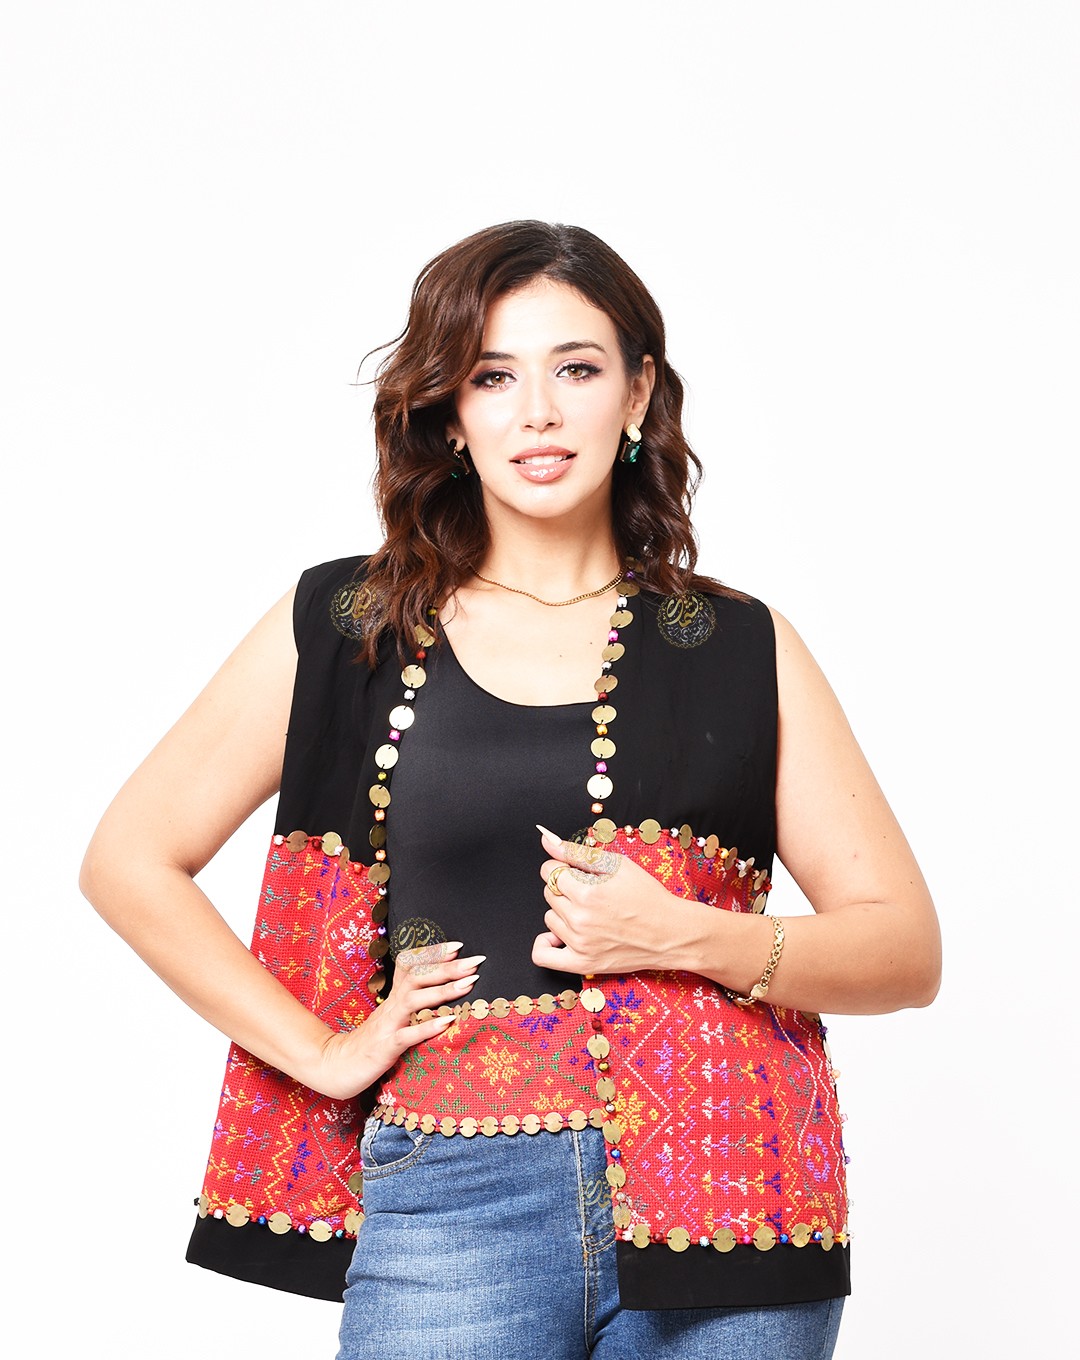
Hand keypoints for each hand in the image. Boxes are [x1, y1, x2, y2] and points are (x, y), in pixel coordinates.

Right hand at [313, 943, 483, 1099]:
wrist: (335, 1066)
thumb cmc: (370, 1043)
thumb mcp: (392, 1019)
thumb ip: (411, 1006)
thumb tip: (442, 994)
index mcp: (393, 998)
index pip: (410, 965)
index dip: (432, 953)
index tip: (458, 946)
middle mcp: (390, 1006)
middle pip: (417, 976)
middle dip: (447, 967)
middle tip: (475, 960)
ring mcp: (387, 1025)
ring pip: (413, 1000)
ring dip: (442, 990)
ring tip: (469, 983)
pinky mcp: (385, 1048)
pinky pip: (407, 1035)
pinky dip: (428, 1027)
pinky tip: (448, 1021)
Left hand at [531, 825, 678, 975]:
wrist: (670, 932)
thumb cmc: (647, 897)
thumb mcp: (617, 864)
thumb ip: (577, 852)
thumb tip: (547, 840)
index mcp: (587, 892)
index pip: (549, 871)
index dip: (562, 866)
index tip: (575, 871)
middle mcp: (580, 919)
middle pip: (549, 892)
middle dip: (565, 888)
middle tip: (589, 891)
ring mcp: (580, 943)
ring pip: (549, 917)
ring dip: (562, 912)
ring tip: (588, 912)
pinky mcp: (582, 963)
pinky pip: (543, 956)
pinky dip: (544, 944)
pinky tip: (557, 935)